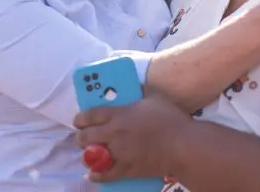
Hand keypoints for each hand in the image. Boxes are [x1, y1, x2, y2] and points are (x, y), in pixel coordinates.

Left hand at [74, 94, 190, 182]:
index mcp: (120, 114)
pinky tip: (92, 174)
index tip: (77, 120)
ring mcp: (119, 153)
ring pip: (93, 156)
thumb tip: (136, 86)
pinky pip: (106, 174)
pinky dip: (97, 175)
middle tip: (81, 137)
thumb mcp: (155, 96)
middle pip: (87, 136)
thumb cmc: (170, 119)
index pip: (91, 115)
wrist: (181, 145)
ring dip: (88, 155)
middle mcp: (114, 133)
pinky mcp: (126, 169)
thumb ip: (142, 90)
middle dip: (80, 137)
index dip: (81, 118)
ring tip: (89, 155)